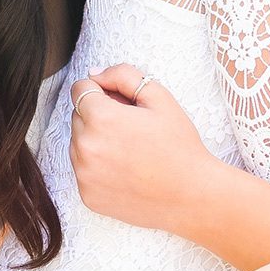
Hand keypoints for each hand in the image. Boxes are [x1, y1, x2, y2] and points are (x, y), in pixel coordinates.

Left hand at [70, 65, 217, 231]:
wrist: (191, 195)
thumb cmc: (179, 145)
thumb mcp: (159, 98)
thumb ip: (124, 75)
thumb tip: (94, 74)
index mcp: (101, 118)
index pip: (80, 89)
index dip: (102, 90)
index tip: (121, 102)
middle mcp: (85, 147)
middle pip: (78, 116)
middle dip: (98, 114)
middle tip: (131, 127)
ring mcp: (84, 175)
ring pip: (78, 143)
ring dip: (96, 140)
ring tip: (130, 150)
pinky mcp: (87, 196)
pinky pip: (83, 170)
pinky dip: (98, 166)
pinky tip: (126, 170)